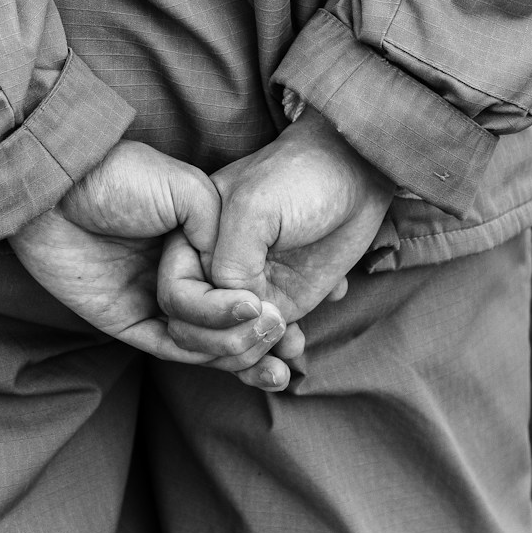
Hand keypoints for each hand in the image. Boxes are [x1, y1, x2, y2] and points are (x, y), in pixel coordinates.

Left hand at [9, 141, 296, 386]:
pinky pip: (171, 348)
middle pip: (229, 321)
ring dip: (241, 353)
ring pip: (205, 341)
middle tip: (294, 348)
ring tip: (275, 355)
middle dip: (265, 341)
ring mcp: (153, 300)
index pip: (240, 286)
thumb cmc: (120, 177)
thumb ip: (219, 225)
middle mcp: (179, 276)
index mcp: (195, 245)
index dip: (272, 306)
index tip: (302, 317)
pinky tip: (238, 351)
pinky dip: (205, 355)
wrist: (58, 189)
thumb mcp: (187, 188)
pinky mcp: (125, 321)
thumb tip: (240, 269)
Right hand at [161, 109, 394, 337]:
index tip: (253, 305)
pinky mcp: (278, 301)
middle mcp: (212, 269)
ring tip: (286, 347)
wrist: (355, 173)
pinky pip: (263, 341)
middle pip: (195, 329)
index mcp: (192, 240)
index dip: (204, 315)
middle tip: (272, 328)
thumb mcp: (254, 208)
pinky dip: (276, 355)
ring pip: (229, 343)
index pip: (176, 297)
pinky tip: (296, 348)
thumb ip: (229, 260)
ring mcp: (246, 289)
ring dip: (252, 359)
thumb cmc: (300, 176)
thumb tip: (229, 306)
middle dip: (228, 343)